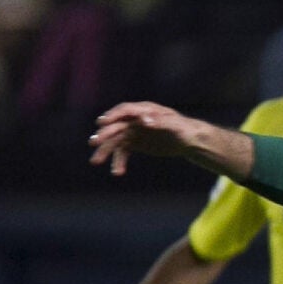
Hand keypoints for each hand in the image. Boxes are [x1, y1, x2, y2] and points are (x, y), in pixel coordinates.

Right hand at [89, 102, 204, 175]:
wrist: (189, 140)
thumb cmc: (184, 129)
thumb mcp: (175, 126)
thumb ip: (161, 122)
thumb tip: (146, 120)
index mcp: (145, 111)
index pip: (125, 111)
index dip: (113, 116)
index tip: (101, 123)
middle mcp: (135, 120)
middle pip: (116, 126)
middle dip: (104, 135)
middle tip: (93, 143)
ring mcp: (133, 131)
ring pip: (115, 141)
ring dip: (105, 151)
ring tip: (95, 162)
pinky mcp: (134, 143)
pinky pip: (123, 152)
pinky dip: (119, 161)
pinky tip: (117, 172)